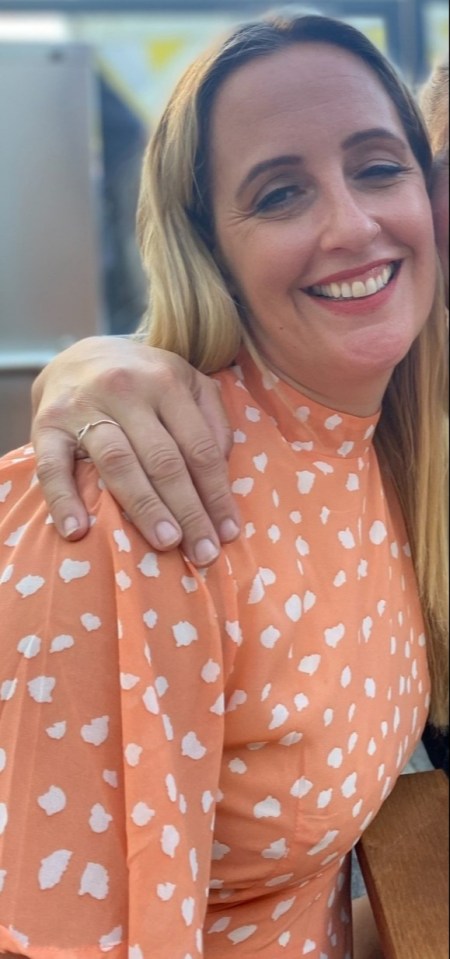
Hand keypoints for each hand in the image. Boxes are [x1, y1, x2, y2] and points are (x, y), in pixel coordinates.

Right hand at [31, 337, 239, 564]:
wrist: (78, 356)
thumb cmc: (143, 380)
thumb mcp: (187, 381)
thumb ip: (212, 419)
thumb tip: (221, 469)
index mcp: (166, 382)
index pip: (198, 447)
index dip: (216, 493)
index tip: (227, 532)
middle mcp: (125, 391)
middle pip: (163, 459)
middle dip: (188, 510)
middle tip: (203, 552)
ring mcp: (83, 408)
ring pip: (118, 463)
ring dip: (145, 507)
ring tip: (166, 544)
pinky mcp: (46, 425)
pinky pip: (53, 467)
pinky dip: (63, 500)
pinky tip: (77, 532)